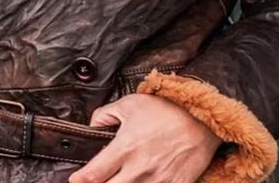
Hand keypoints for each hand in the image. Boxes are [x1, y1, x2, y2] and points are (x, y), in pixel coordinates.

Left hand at [69, 93, 221, 182]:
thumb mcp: (129, 104)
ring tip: (119, 180)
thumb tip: (92, 126)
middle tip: (96, 182)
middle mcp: (139, 168)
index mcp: (125, 148)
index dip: (79, 180)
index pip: (93, 174)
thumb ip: (105, 115)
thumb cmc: (166, 110)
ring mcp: (158, 181)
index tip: (75, 180)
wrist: (203, 119)